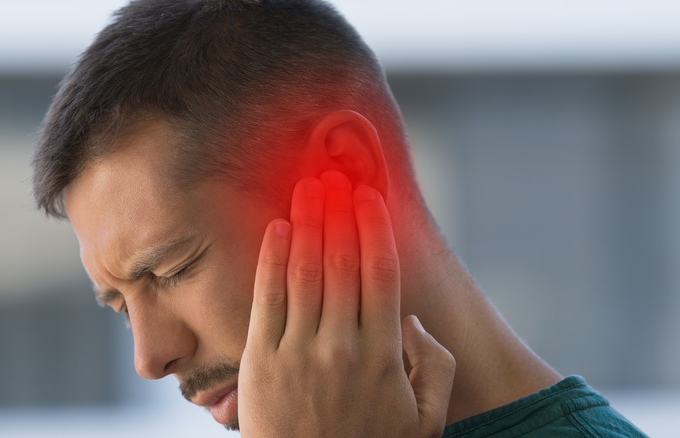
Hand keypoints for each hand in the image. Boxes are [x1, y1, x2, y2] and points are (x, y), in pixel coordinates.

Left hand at [238, 170, 454, 436]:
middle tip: (333, 175)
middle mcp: (341, 345)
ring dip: (307, 223)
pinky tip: (277, 229)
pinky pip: (267, 299)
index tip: (369, 196)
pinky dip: (272, 260)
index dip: (374, 229)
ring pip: (305, 272)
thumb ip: (434, 367)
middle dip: (337, 213)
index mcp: (384, 354)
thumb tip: (414, 320)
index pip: (380, 274)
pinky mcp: (262, 360)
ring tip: (307, 187)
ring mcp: (298, 351)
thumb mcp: (425, 420)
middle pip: (341, 262)